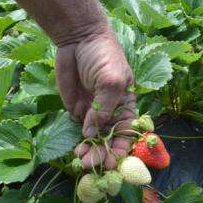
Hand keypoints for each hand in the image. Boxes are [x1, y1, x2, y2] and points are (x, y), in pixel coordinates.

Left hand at [55, 26, 135, 168]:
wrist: (77, 38)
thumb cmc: (102, 55)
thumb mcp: (111, 79)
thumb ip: (103, 107)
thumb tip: (90, 132)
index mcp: (126, 103)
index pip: (127, 131)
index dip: (121, 148)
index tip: (112, 162)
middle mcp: (110, 111)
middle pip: (109, 138)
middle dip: (102, 153)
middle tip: (92, 165)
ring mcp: (92, 111)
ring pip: (93, 137)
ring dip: (89, 151)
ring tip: (82, 161)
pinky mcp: (75, 108)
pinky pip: (78, 128)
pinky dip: (78, 141)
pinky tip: (76, 150)